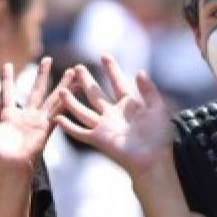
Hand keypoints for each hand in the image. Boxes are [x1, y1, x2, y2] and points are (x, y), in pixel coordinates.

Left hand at [0, 58, 66, 174]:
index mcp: (8, 116)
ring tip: (72, 71)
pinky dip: (66, 101)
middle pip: (35, 90)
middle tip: (47, 59)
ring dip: (62, 84)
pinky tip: (75, 90)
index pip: (8, 92)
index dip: (7, 78)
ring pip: (52, 98)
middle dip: (42, 74)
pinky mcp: (45, 128)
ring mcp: (37, 121)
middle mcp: (25, 116)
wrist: (7, 168)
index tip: (7, 64)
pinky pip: (57, 111)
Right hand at [55, 55, 172, 175]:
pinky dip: (68, 126)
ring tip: (62, 89)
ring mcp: (104, 126)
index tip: (104, 56)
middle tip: (78, 68)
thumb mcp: (158, 108)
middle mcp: (113, 114)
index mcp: (129, 106)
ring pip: (83, 111)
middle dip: (86, 81)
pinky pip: (79, 131)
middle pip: (95, 94)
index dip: (111, 69)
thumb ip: (149, 90)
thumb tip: (139, 72)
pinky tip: (58, 118)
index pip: (118, 83)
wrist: (152, 159)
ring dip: (72, 101)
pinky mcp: (98, 139)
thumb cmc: (158, 137)